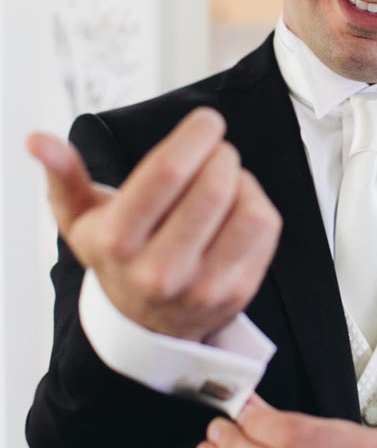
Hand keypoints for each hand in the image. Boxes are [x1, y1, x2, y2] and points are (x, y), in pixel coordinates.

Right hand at [26, 108, 281, 340]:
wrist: (144, 326)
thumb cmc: (116, 256)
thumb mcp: (80, 218)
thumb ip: (63, 174)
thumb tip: (38, 140)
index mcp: (119, 242)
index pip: (167, 173)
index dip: (194, 136)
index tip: (207, 120)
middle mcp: (160, 271)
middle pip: (213, 188)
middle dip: (221, 154)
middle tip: (215, 150)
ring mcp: (203, 287)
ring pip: (248, 209)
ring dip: (243, 180)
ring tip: (225, 180)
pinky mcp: (238, 292)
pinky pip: (266, 229)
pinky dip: (257, 203)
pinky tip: (236, 207)